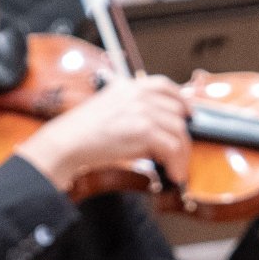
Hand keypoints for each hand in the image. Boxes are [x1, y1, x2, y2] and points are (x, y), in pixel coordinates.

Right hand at [14, 69, 192, 193]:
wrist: (69, 141)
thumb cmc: (84, 131)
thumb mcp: (109, 107)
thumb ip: (132, 109)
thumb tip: (155, 126)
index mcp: (130, 86)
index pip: (164, 86)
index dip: (182, 100)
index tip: (189, 113)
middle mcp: (139, 94)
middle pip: (177, 113)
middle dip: (182, 136)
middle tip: (180, 154)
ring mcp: (143, 111)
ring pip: (179, 131)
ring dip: (182, 154)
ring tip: (177, 168)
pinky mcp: (144, 130)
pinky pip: (173, 147)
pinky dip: (177, 164)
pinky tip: (173, 173)